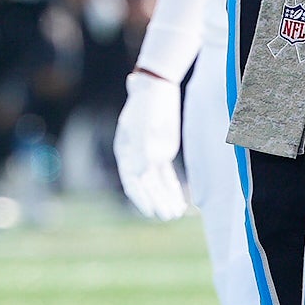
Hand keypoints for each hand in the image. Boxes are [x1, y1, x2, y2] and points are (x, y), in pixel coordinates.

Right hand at [114, 69, 187, 220]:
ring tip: (174, 214)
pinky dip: (172, 188)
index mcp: (125, 152)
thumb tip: (142, 172)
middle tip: (167, 216)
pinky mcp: (162, 153)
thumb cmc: (146, 104)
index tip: (150, 211)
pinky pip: (166, 176)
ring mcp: (149, 156)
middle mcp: (135, 158)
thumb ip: (142, 148)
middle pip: (146, 186)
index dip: (140, 198)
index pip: (132, 181)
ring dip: (165, 198)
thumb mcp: (144, 124)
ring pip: (157, 183)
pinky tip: (179, 201)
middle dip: (156, 202)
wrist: (157, 88)